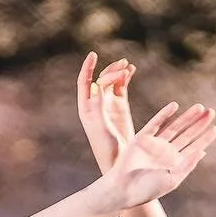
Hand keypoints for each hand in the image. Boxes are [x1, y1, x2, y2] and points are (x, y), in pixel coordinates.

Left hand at [77, 50, 137, 171]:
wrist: (118, 161)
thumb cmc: (106, 148)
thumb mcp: (101, 127)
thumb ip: (98, 106)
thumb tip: (95, 85)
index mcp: (86, 108)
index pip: (84, 82)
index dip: (88, 68)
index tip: (93, 55)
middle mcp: (96, 103)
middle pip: (100, 80)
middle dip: (110, 71)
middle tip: (122, 68)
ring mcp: (109, 104)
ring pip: (111, 81)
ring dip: (117, 71)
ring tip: (126, 65)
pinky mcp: (121, 107)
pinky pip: (122, 87)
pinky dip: (126, 78)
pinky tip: (131, 70)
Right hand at [95, 97, 215, 213]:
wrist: (123, 189)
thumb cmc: (146, 190)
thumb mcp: (172, 179)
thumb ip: (186, 165)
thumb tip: (202, 152)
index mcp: (174, 165)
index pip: (193, 148)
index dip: (204, 138)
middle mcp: (166, 153)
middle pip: (187, 134)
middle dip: (199, 124)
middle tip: (212, 112)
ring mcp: (155, 144)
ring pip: (174, 127)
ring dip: (187, 117)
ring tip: (200, 107)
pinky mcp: (142, 138)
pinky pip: (156, 123)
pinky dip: (164, 114)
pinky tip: (175, 106)